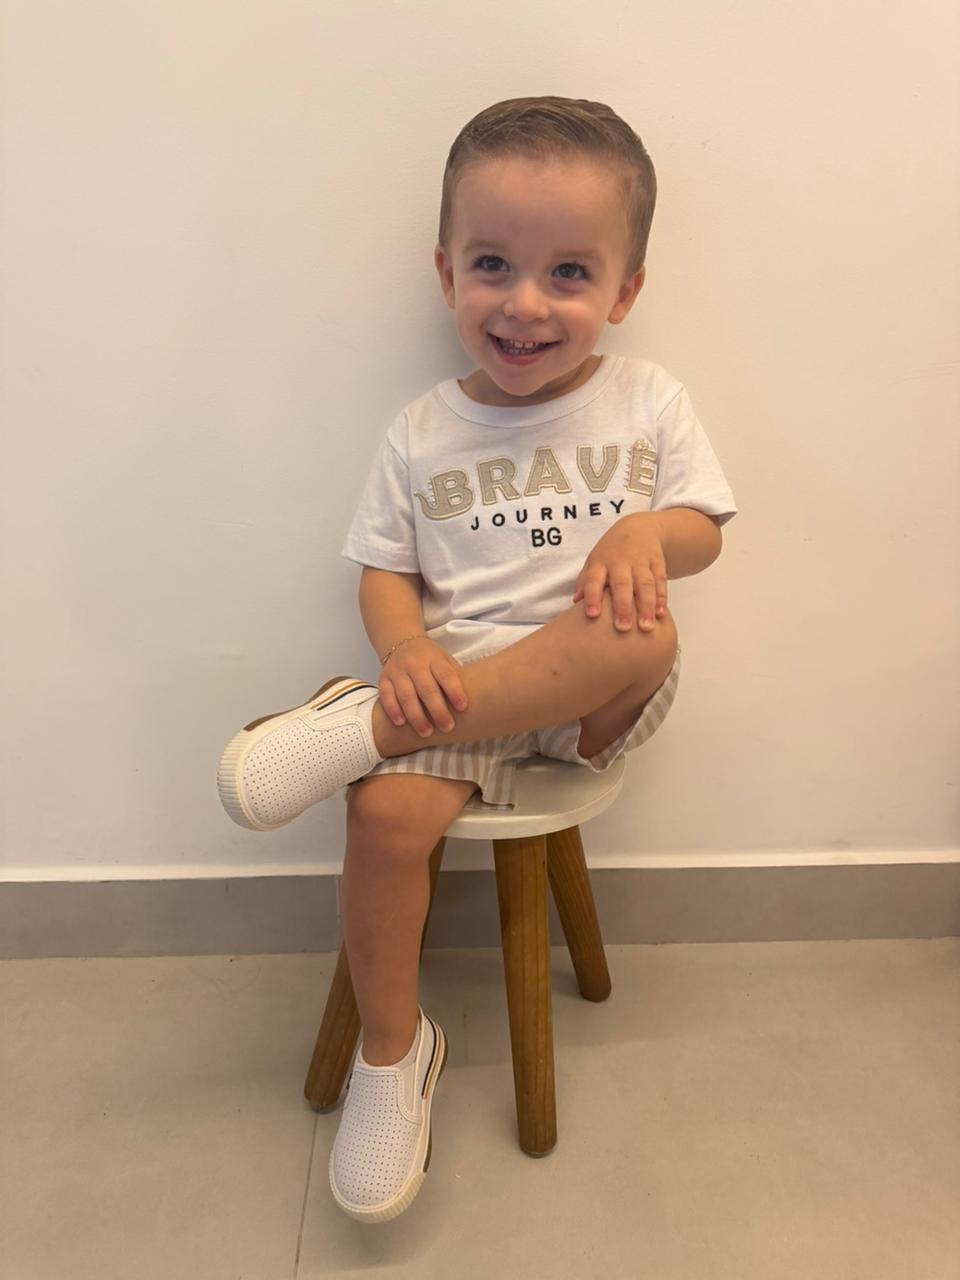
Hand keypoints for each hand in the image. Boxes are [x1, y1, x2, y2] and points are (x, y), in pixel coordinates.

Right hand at [379, 637, 468, 736]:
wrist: (402, 644)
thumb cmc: (430, 660)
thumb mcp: (445, 661)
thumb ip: (454, 677)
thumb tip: (474, 700)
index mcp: (434, 659)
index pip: (446, 674)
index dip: (454, 691)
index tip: (463, 707)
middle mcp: (415, 664)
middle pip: (427, 688)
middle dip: (437, 709)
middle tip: (447, 727)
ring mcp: (398, 671)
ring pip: (406, 694)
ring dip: (416, 715)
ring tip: (426, 732)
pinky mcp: (383, 678)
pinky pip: (386, 695)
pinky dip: (392, 709)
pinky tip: (401, 723)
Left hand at [572, 513, 667, 631]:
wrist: (640, 528)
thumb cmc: (611, 553)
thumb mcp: (594, 561)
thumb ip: (584, 582)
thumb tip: (575, 603)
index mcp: (600, 562)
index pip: (594, 579)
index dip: (592, 596)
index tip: (592, 615)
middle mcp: (620, 561)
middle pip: (622, 584)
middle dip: (623, 606)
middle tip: (623, 628)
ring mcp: (641, 561)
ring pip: (645, 584)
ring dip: (646, 606)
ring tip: (646, 627)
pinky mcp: (658, 562)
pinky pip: (660, 581)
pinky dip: (661, 598)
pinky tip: (661, 615)